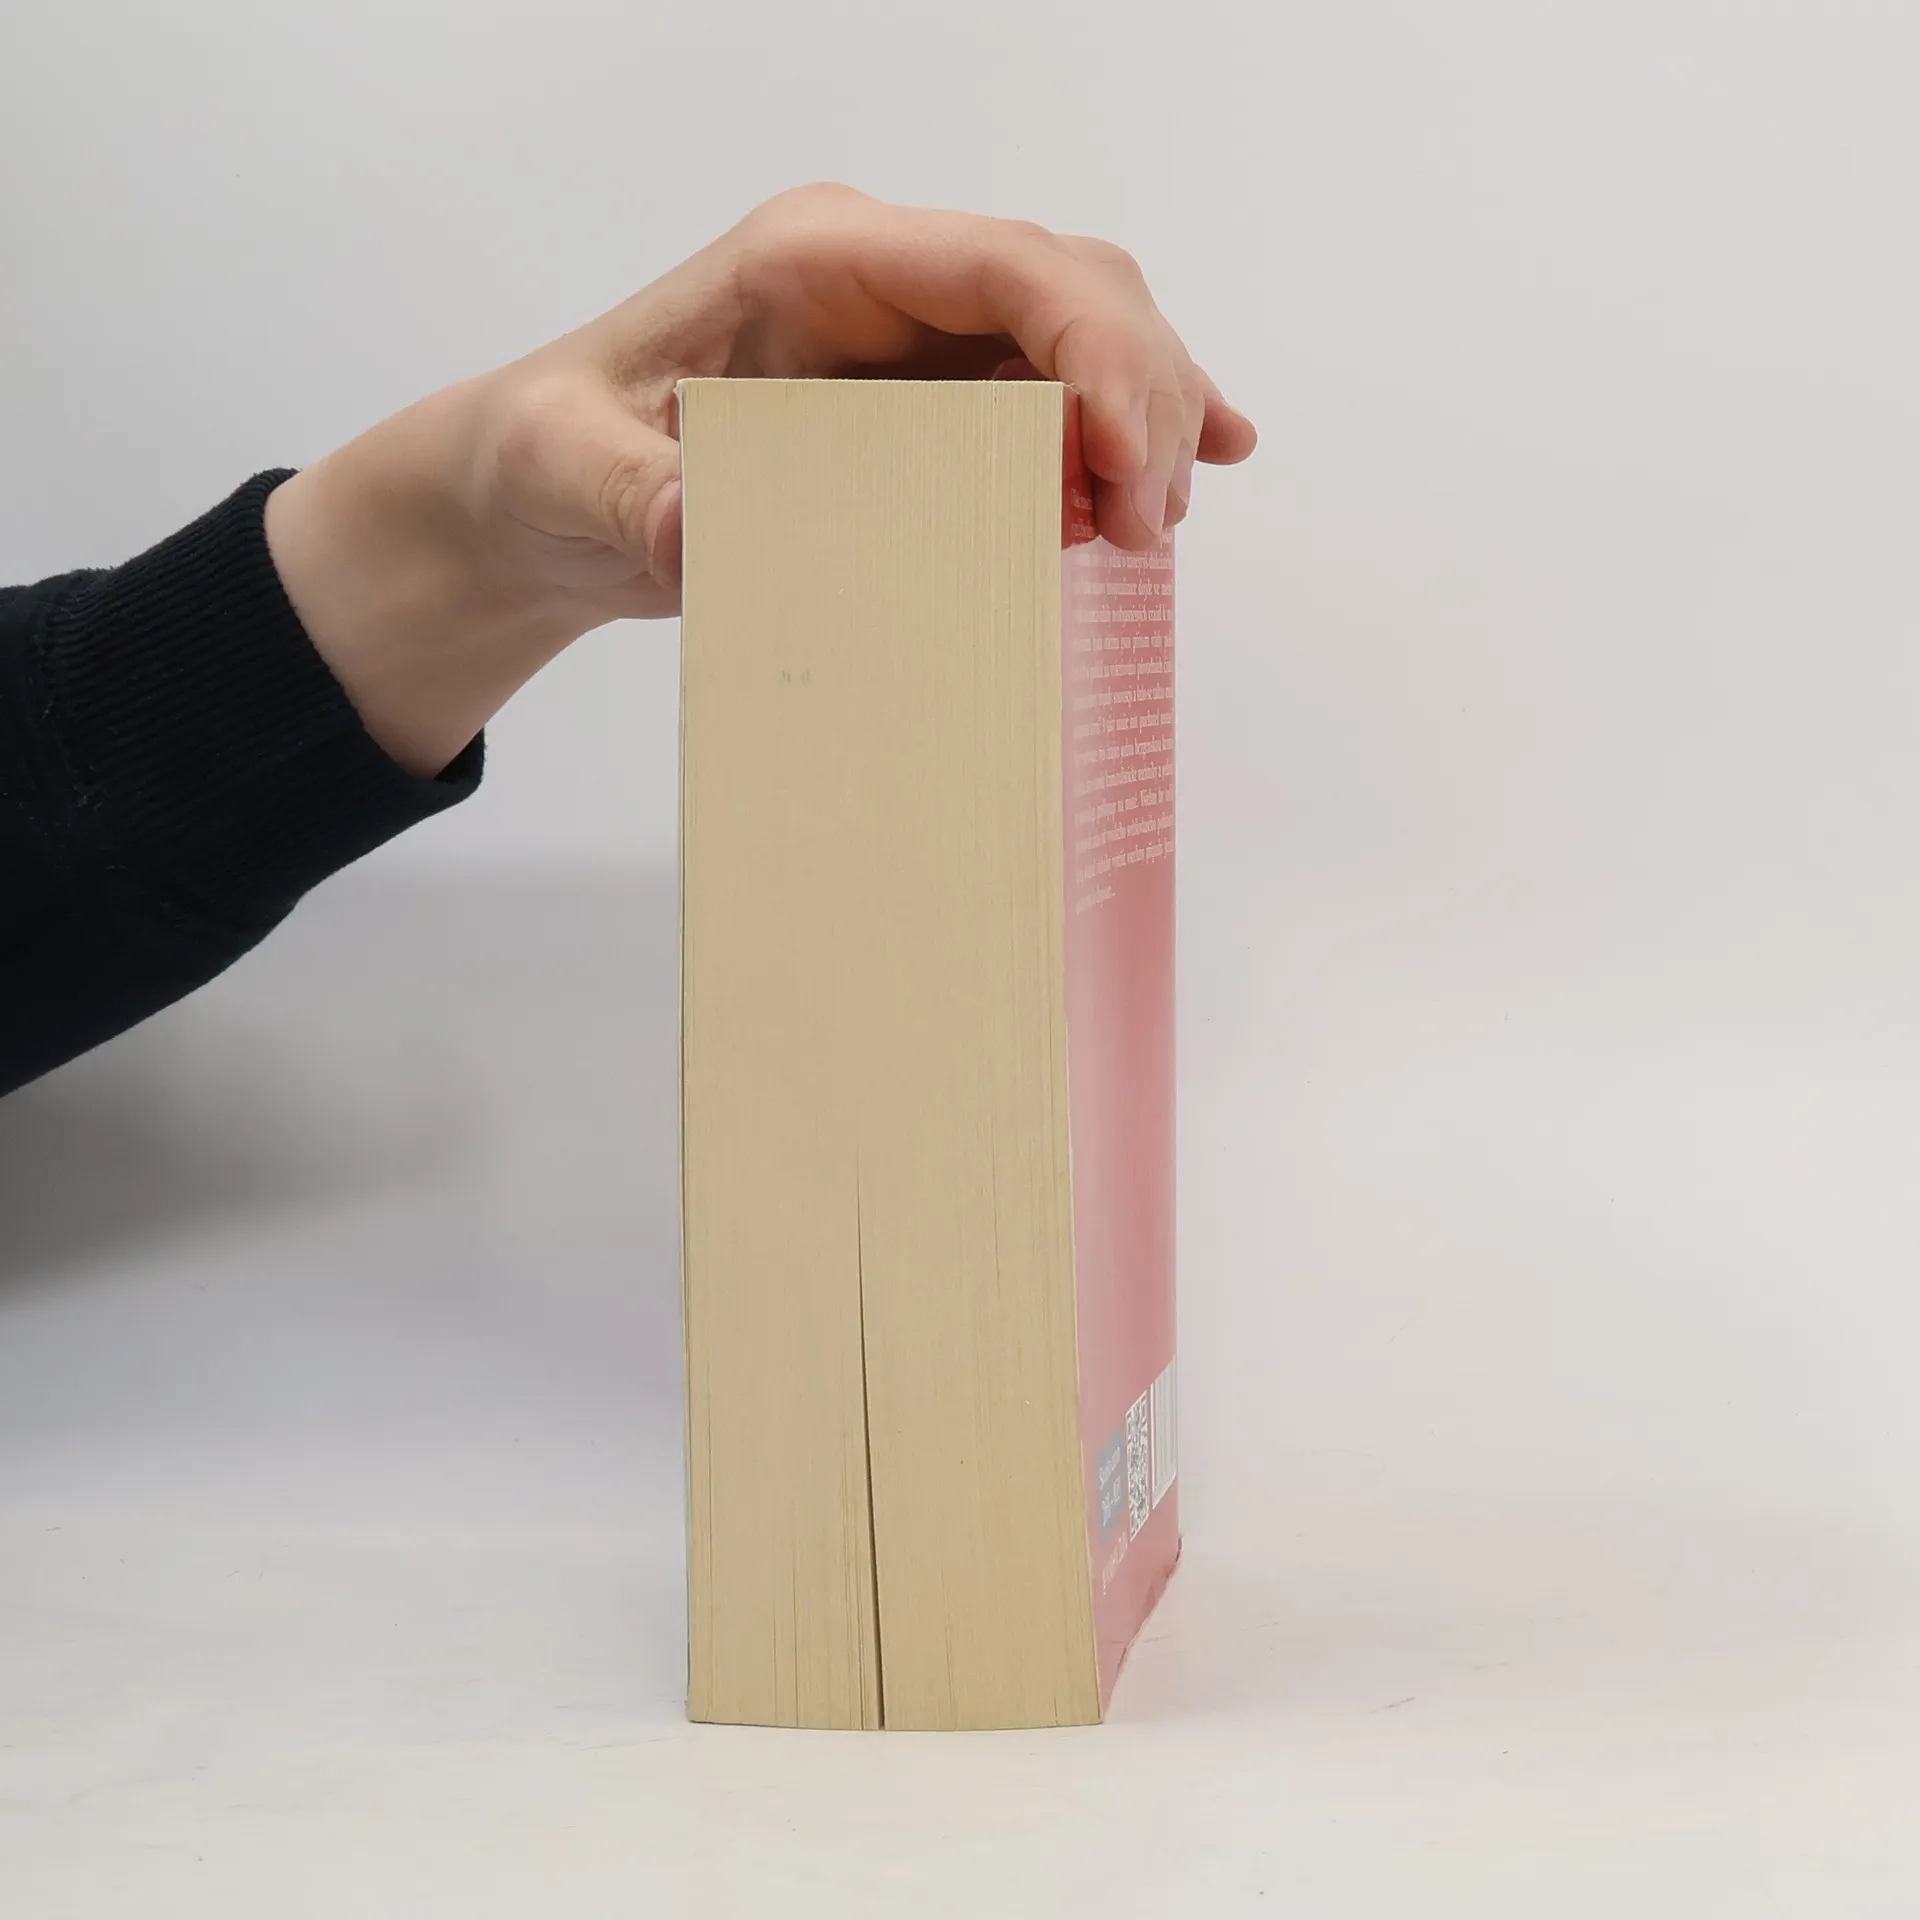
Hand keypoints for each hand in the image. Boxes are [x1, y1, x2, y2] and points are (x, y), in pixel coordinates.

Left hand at [266, 184, 1256, 774]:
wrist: (545, 495)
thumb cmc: (552, 458)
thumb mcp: (562, 474)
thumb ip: (625, 494)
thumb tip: (695, 529)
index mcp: (812, 260)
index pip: (1002, 265)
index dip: (1094, 348)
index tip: (1129, 462)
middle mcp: (883, 280)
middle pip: (1074, 291)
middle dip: (1140, 397)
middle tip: (1148, 527)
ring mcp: (915, 336)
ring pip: (1088, 335)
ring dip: (1148, 419)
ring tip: (1156, 525)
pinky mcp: (930, 399)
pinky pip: (1059, 390)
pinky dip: (1132, 426)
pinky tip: (1196, 467)